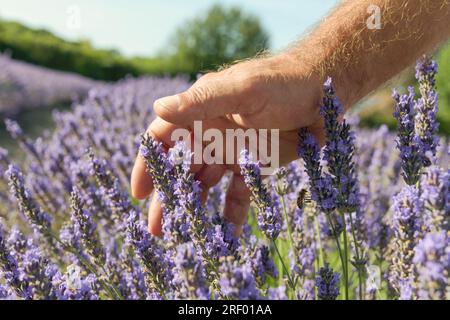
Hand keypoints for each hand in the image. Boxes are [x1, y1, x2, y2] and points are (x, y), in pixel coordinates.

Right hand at [131, 53, 324, 235]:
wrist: (325, 92)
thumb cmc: (283, 83)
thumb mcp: (243, 90)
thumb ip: (202, 101)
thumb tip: (158, 107)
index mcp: (202, 112)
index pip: (164, 139)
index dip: (148, 164)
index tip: (139, 193)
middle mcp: (212, 133)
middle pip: (182, 169)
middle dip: (169, 198)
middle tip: (158, 230)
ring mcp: (233, 151)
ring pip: (207, 185)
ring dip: (196, 209)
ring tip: (186, 238)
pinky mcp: (256, 165)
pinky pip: (239, 194)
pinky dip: (232, 214)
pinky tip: (228, 237)